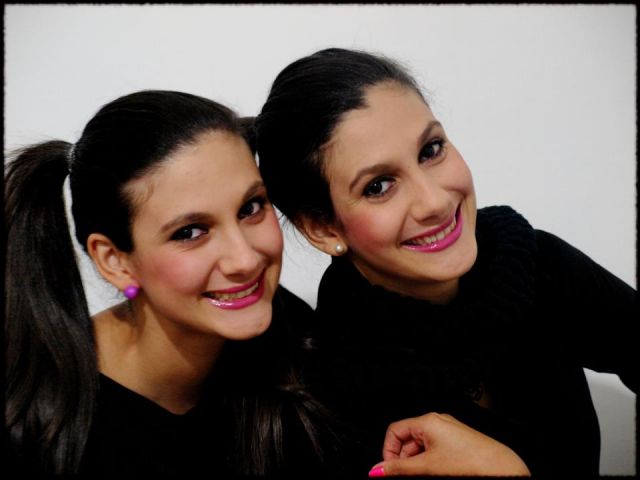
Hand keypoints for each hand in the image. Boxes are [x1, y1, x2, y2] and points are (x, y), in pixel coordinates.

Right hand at [368, 412, 530, 476]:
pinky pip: (436, 451)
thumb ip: (399, 469)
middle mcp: (439, 423)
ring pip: (422, 447)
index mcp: (428, 421)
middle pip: (408, 440)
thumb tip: (377, 470)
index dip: (388, 452)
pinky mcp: (459, 443)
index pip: (395, 431)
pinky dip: (431, 463)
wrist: (502, 470)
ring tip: (424, 476)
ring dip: (417, 464)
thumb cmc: (470, 463)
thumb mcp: (427, 467)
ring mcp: (450, 433)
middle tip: (406, 477)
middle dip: (404, 461)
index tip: (389, 470)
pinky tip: (437, 474)